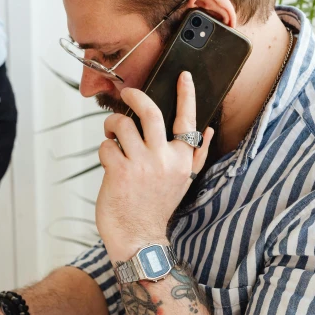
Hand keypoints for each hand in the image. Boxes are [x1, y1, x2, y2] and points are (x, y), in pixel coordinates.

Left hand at [96, 71, 213, 261]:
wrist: (139, 238)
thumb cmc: (157, 207)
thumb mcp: (183, 181)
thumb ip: (196, 155)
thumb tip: (210, 131)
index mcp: (182, 159)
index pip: (188, 120)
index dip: (186, 95)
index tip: (184, 76)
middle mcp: (164, 159)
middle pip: (150, 113)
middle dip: (135, 97)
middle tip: (126, 93)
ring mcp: (141, 165)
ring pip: (122, 125)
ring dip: (112, 125)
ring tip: (111, 134)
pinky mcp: (118, 172)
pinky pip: (106, 145)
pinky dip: (104, 149)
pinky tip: (108, 161)